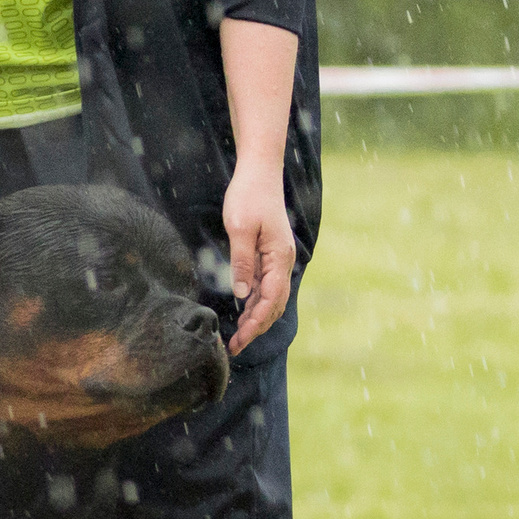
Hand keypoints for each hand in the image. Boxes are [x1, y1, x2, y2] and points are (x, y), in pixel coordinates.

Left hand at [222, 158, 294, 352]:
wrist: (259, 172)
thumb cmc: (249, 196)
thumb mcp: (239, 228)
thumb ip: (241, 262)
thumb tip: (241, 294)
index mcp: (279, 257)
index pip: (270, 300)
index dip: (255, 323)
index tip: (239, 340)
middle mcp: (282, 261)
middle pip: (273, 304)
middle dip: (256, 327)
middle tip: (235, 347)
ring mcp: (277, 258)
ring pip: (270, 297)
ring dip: (256, 317)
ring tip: (238, 336)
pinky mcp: (269, 253)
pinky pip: (265, 284)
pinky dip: (255, 301)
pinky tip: (242, 310)